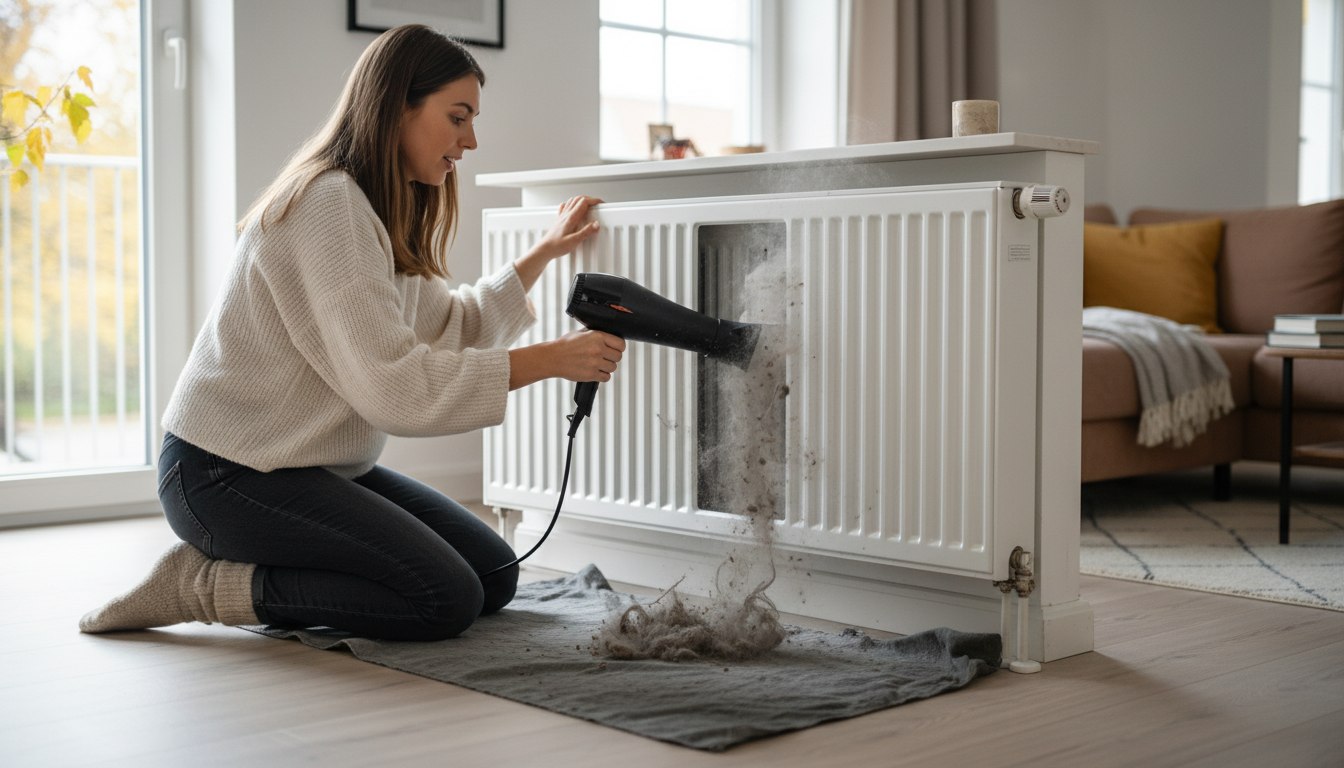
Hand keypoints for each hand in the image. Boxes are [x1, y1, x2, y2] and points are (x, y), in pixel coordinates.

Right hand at [508, 329, 625, 389]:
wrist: (552, 358)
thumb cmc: (565, 345)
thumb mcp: (581, 333)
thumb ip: (596, 334)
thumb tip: (609, 335)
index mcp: (597, 336)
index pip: (620, 344)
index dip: (619, 347)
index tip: (615, 349)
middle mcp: (598, 349)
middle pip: (618, 357)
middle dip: (613, 358)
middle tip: (605, 358)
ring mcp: (595, 363)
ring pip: (613, 368)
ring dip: (607, 367)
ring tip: (598, 365)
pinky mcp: (591, 374)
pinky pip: (606, 377)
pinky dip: (602, 376)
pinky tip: (595, 372)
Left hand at [537, 195, 602, 260]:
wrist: (545, 249)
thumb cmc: (557, 246)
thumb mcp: (574, 241)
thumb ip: (586, 232)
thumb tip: (596, 224)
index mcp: (571, 218)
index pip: (584, 202)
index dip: (594, 200)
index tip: (600, 203)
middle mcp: (566, 215)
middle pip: (579, 199)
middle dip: (590, 199)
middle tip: (597, 204)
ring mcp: (562, 216)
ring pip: (572, 201)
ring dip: (581, 200)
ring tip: (588, 204)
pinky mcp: (559, 220)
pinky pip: (565, 207)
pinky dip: (571, 204)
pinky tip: (572, 207)